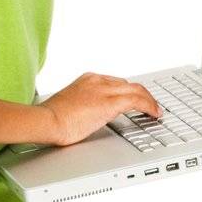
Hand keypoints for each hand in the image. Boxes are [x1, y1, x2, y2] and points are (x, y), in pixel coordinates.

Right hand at [39, 72, 163, 146]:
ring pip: (136, 90)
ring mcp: (103, 90)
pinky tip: (154, 114)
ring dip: (149, 100)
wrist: (45, 121)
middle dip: (141, 95)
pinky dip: (149, 106)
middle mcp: (97, 80)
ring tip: (155, 111)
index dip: (127, 92)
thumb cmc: (50, 119)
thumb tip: (90, 117)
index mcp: (87, 80)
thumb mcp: (69, 107)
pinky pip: (137, 101)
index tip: (134, 100)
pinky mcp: (109, 103)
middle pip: (127, 84)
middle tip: (149, 106)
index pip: (114, 83)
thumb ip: (83, 107)